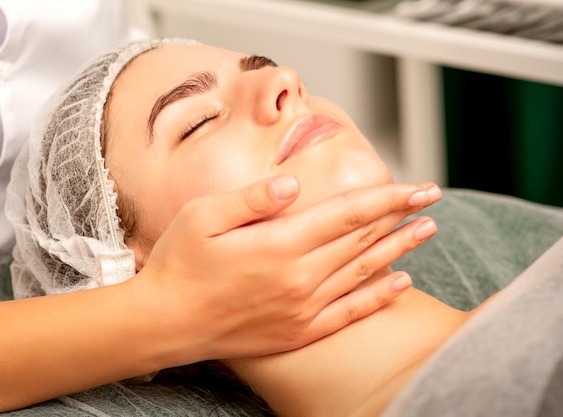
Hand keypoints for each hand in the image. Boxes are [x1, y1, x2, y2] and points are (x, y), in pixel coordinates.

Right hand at [139, 175, 440, 361]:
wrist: (164, 324)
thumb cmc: (179, 264)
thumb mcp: (203, 218)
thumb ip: (252, 199)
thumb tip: (294, 187)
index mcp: (279, 245)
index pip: (348, 214)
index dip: (387, 198)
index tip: (419, 186)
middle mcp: (299, 278)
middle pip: (363, 240)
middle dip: (402, 217)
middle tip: (432, 200)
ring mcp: (301, 309)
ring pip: (363, 273)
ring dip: (400, 250)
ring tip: (427, 231)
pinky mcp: (297, 331)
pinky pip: (349, 313)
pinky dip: (378, 296)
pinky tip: (402, 283)